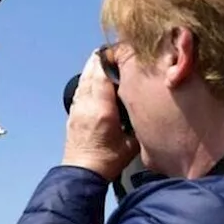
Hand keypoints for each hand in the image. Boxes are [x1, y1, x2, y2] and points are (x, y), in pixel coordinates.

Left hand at [62, 49, 138, 180]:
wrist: (82, 172)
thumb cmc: (107, 161)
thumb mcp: (131, 144)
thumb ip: (139, 124)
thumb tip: (150, 109)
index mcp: (101, 109)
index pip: (103, 74)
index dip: (111, 59)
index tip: (123, 50)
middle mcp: (86, 104)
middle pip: (92, 71)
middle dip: (103, 58)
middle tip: (117, 51)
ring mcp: (77, 107)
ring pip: (84, 78)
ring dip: (94, 67)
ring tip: (107, 59)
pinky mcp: (73, 112)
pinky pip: (80, 88)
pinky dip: (88, 78)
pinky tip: (95, 78)